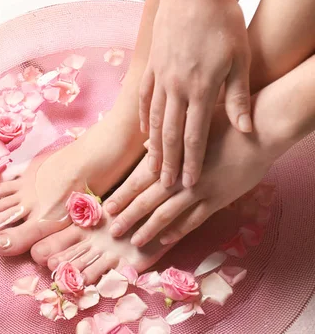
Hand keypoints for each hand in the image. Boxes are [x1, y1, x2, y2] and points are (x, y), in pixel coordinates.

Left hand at [105, 106, 277, 246]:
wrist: (258, 131)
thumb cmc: (224, 123)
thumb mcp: (191, 127)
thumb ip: (169, 141)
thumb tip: (147, 146)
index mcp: (171, 157)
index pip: (139, 180)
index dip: (123, 195)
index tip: (107, 207)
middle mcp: (181, 176)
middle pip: (148, 200)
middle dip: (129, 216)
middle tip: (113, 230)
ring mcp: (199, 190)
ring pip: (168, 214)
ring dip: (149, 229)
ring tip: (135, 241)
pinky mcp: (218, 199)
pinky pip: (194, 219)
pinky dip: (178, 230)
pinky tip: (165, 240)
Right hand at [140, 0, 251, 188]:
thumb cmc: (221, 21)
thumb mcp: (239, 58)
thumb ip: (237, 96)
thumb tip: (244, 129)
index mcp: (200, 89)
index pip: (194, 135)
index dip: (192, 162)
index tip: (188, 184)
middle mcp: (175, 88)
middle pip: (170, 134)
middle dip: (169, 163)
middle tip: (164, 186)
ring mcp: (160, 77)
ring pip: (154, 120)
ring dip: (154, 147)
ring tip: (152, 168)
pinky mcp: (151, 66)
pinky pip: (145, 99)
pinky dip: (145, 119)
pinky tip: (145, 132)